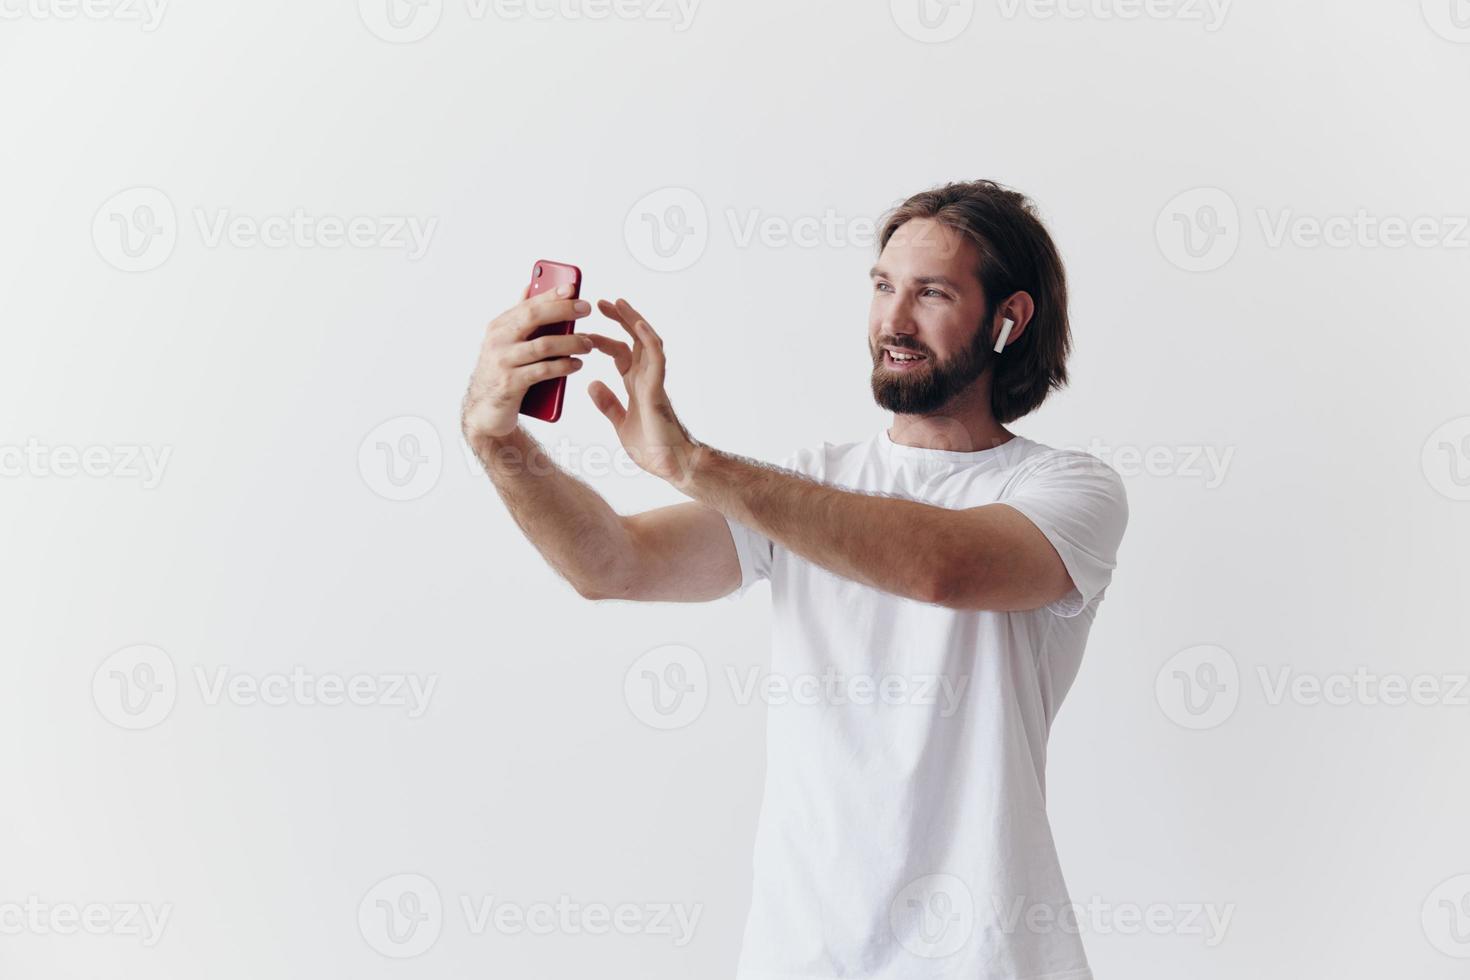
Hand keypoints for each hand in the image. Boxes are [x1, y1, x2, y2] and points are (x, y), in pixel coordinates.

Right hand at [461, 282, 598, 443]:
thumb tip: (529, 287)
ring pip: (543, 345)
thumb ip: (518, 318)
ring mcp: (503, 362)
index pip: (528, 304)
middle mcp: (498, 341)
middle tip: (586, 309)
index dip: (551, 294)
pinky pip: (542, 371)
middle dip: (562, 310)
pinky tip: (577, 364)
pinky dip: (563, 366)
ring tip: (588, 344)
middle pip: (534, 318)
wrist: (485, 412)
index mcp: (499, 327)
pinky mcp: (510, 384)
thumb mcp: (505, 343)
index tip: (573, 288)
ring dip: (570, 342)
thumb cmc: (501, 373)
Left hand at [584, 298, 702, 488]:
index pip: (620, 353)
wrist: (671, 465)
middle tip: (599, 302)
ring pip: (646, 342)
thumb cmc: (653, 448)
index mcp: (636, 385)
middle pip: (633, 340)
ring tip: (618, 303)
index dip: (604, 339)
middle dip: (618, 320)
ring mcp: (654, 381)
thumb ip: (608, 404)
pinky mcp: (658, 389)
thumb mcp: (620, 424)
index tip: (586, 331)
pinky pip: (657, 358)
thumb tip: (592, 385)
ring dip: (633, 321)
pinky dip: (648, 340)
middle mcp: (646, 378)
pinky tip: (637, 325)